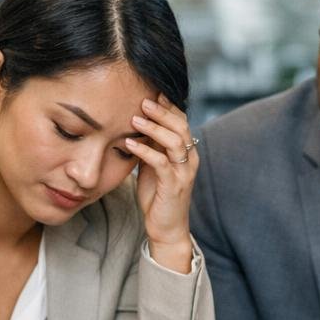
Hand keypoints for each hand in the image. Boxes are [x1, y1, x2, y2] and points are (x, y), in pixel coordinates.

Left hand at [125, 96, 196, 272]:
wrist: (166, 228)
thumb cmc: (158, 196)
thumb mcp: (152, 165)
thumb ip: (150, 145)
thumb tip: (135, 122)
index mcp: (186, 152)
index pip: (181, 121)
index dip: (168, 105)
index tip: (150, 91)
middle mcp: (189, 159)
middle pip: (181, 126)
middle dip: (162, 111)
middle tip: (143, 99)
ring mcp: (183, 173)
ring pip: (175, 141)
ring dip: (154, 128)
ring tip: (135, 118)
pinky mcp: (173, 186)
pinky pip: (161, 163)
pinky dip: (145, 151)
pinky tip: (129, 143)